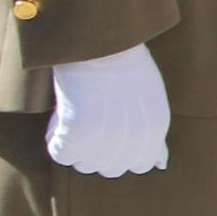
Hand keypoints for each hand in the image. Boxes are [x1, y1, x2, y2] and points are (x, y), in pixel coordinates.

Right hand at [42, 44, 169, 176]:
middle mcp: (133, 142)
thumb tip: (160, 165)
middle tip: (90, 124)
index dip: (123, 153)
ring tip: (76, 118)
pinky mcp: (76, 137)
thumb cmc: (125, 66)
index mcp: (154, 132)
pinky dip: (56, 141)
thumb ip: (155, 136)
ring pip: (84, 165)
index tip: (111, 136)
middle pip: (111, 169)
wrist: (102, 46)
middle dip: (100, 152)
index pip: (141, 165)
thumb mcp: (152, 102)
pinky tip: (62, 119)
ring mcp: (104, 142)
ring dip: (78, 147)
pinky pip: (61, 155)